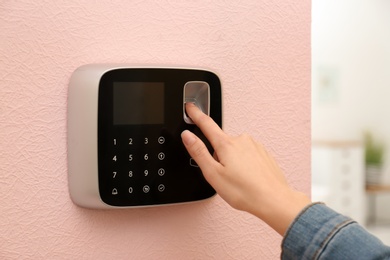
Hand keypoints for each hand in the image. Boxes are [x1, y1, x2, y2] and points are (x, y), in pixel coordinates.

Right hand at [181, 103, 309, 234]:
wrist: (274, 200)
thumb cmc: (245, 191)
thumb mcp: (213, 173)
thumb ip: (199, 152)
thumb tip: (187, 136)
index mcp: (226, 144)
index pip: (206, 124)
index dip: (196, 115)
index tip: (191, 108)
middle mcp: (241, 140)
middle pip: (221, 142)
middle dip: (218, 156)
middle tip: (223, 175)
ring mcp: (254, 146)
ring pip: (235, 150)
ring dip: (232, 161)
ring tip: (238, 180)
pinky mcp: (263, 153)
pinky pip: (247, 155)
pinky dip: (244, 165)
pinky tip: (247, 178)